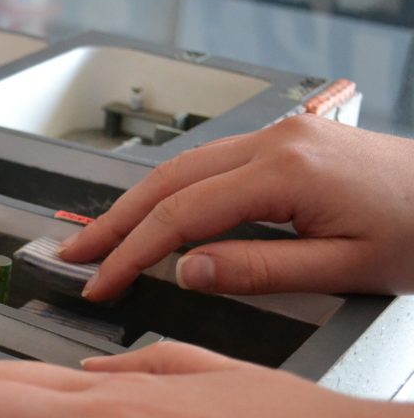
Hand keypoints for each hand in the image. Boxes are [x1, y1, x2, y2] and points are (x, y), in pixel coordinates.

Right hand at [58, 115, 413, 299]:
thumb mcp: (343, 269)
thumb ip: (257, 269)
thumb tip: (188, 270)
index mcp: (286, 170)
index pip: (181, 214)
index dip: (132, 251)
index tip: (101, 280)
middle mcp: (275, 141)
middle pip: (167, 179)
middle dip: (114, 220)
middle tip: (73, 252)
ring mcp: (278, 136)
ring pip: (182, 167)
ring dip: (136, 204)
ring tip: (100, 237)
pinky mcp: (284, 144)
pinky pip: (209, 166)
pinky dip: (170, 193)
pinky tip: (153, 213)